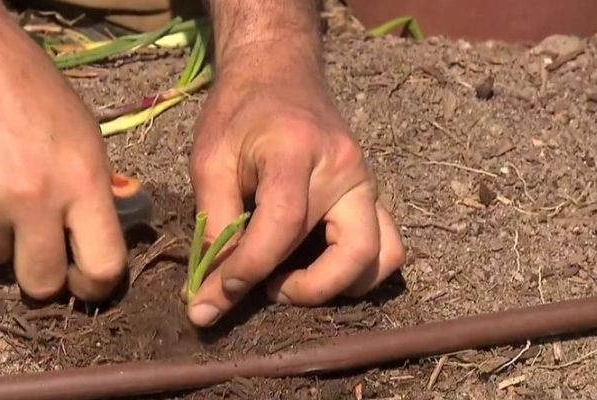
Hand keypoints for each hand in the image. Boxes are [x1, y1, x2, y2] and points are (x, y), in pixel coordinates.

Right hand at [0, 2, 125, 300]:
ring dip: (1, 243)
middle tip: (43, 255)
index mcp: (81, 180)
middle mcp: (31, 201)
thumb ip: (92, 190)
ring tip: (0, 199)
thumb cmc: (30, 86)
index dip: (99, 285)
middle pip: (42, 283)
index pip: (102, 265)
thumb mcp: (83, 134)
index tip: (90, 283)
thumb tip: (96, 236)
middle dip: (46, 276)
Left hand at [186, 54, 405, 326]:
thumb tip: (209, 293)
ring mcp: (366, 181)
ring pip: (380, 256)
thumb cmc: (238, 114)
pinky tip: (321, 268)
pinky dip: (359, 270)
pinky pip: (387, 245)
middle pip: (350, 252)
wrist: (278, 73)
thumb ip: (214, 225)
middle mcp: (344, 169)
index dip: (250, 268)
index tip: (217, 292)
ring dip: (338, 285)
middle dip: (305, 289)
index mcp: (296, 151)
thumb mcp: (210, 161)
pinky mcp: (371, 192)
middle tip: (266, 289)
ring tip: (293, 281)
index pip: (284, 224)